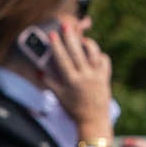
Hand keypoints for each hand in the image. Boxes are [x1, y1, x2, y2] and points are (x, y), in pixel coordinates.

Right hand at [42, 19, 114, 140]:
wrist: (93, 120)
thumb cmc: (74, 109)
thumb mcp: (59, 96)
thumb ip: (50, 82)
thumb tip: (40, 70)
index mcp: (72, 81)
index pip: (63, 60)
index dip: (57, 46)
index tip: (52, 35)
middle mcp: (85, 77)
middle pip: (77, 52)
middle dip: (71, 38)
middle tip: (66, 26)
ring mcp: (97, 76)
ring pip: (93, 54)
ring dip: (87, 43)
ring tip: (81, 37)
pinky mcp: (105, 77)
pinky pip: (105, 60)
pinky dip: (99, 54)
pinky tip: (93, 53)